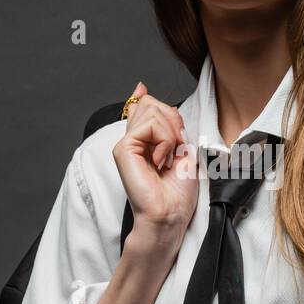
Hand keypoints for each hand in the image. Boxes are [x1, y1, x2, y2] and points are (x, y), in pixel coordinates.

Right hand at [113, 82, 198, 235]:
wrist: (170, 214)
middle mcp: (132, 139)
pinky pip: (149, 125)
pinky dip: (164, 141)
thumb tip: (142, 89)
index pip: (147, 105)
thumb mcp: (180, 147)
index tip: (163, 120)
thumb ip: (165, 120)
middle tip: (174, 151)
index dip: (160, 109)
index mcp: (143, 139)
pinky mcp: (123, 149)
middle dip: (172, 122)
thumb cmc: (177, 191)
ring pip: (152, 109)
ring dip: (170, 133)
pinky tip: (160, 161)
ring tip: (167, 158)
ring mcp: (126, 144)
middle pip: (152, 103)